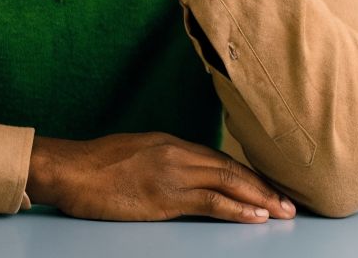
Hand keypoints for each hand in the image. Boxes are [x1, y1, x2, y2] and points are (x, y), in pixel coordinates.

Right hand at [25, 132, 295, 222]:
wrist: (68, 170)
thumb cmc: (91, 165)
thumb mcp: (132, 153)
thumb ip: (159, 161)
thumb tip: (179, 174)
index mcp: (168, 142)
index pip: (218, 159)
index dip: (247, 174)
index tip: (268, 186)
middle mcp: (176, 153)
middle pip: (230, 169)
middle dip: (263, 186)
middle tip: (290, 202)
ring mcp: (172, 174)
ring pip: (228, 183)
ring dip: (260, 198)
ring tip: (283, 211)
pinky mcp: (165, 197)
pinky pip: (210, 203)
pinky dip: (237, 208)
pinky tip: (256, 215)